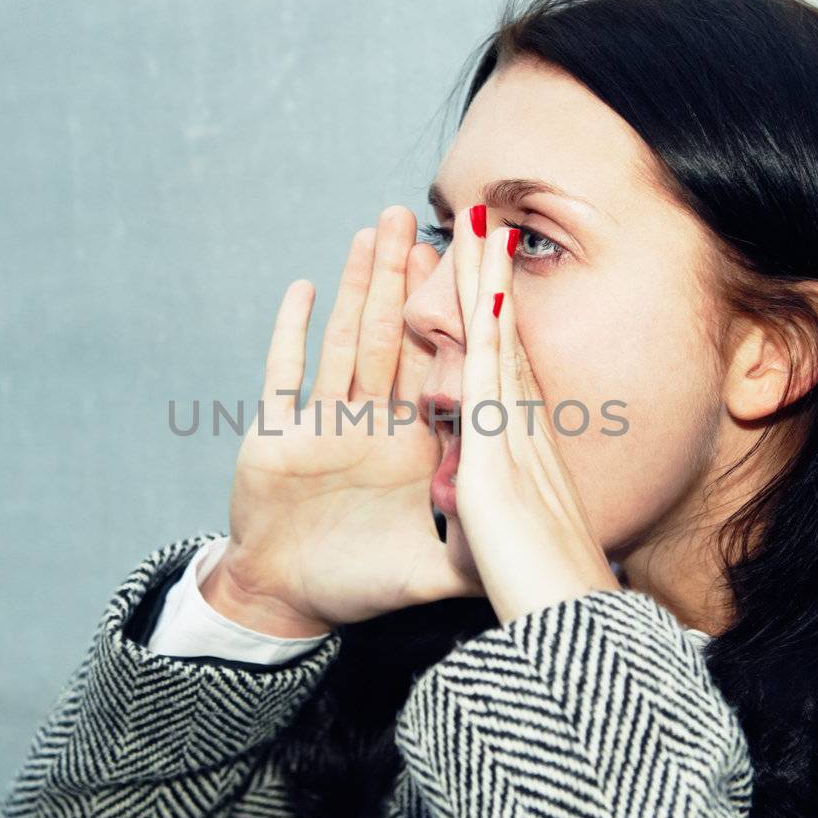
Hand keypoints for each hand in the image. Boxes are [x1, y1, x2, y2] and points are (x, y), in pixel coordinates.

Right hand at [213, 207, 482, 635]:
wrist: (286, 598)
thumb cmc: (355, 583)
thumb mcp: (429, 573)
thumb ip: (479, 557)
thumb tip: (539, 554)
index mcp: (409, 445)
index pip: (440, 370)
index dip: (460, 321)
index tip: (482, 270)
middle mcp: (369, 421)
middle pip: (394, 336)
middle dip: (407, 278)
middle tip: (425, 219)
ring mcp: (323, 421)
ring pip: (347, 339)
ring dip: (360, 286)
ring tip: (376, 231)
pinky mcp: (278, 433)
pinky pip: (285, 373)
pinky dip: (292, 332)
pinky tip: (304, 290)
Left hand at [451, 220, 615, 623]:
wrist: (566, 630)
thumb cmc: (544, 596)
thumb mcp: (514, 543)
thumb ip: (497, 517)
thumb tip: (482, 509)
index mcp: (525, 453)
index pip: (506, 370)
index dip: (496, 319)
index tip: (486, 276)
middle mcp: (527, 434)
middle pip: (505, 339)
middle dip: (493, 279)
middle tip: (485, 220)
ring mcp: (517, 441)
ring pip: (501, 342)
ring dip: (491, 281)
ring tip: (482, 222)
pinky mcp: (500, 459)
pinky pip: (493, 380)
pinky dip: (491, 331)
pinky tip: (487, 286)